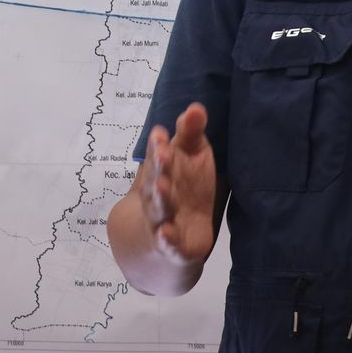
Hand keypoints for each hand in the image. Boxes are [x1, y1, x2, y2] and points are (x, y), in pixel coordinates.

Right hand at [139, 104, 218, 266]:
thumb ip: (190, 133)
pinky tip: (166, 234)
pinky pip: (168, 244)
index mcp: (162, 169)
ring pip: (159, 209)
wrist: (171, 234)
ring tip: (163, 187)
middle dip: (158, 166)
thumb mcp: (190, 155)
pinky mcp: (172, 245)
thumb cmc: (184, 185)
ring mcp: (162, 219)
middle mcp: (157, 193)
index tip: (160, 133)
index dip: (157, 145)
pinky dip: (166, 240)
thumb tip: (196, 107)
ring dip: (160, 198)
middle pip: (155, 179)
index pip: (157, 155)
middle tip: (163, 152)